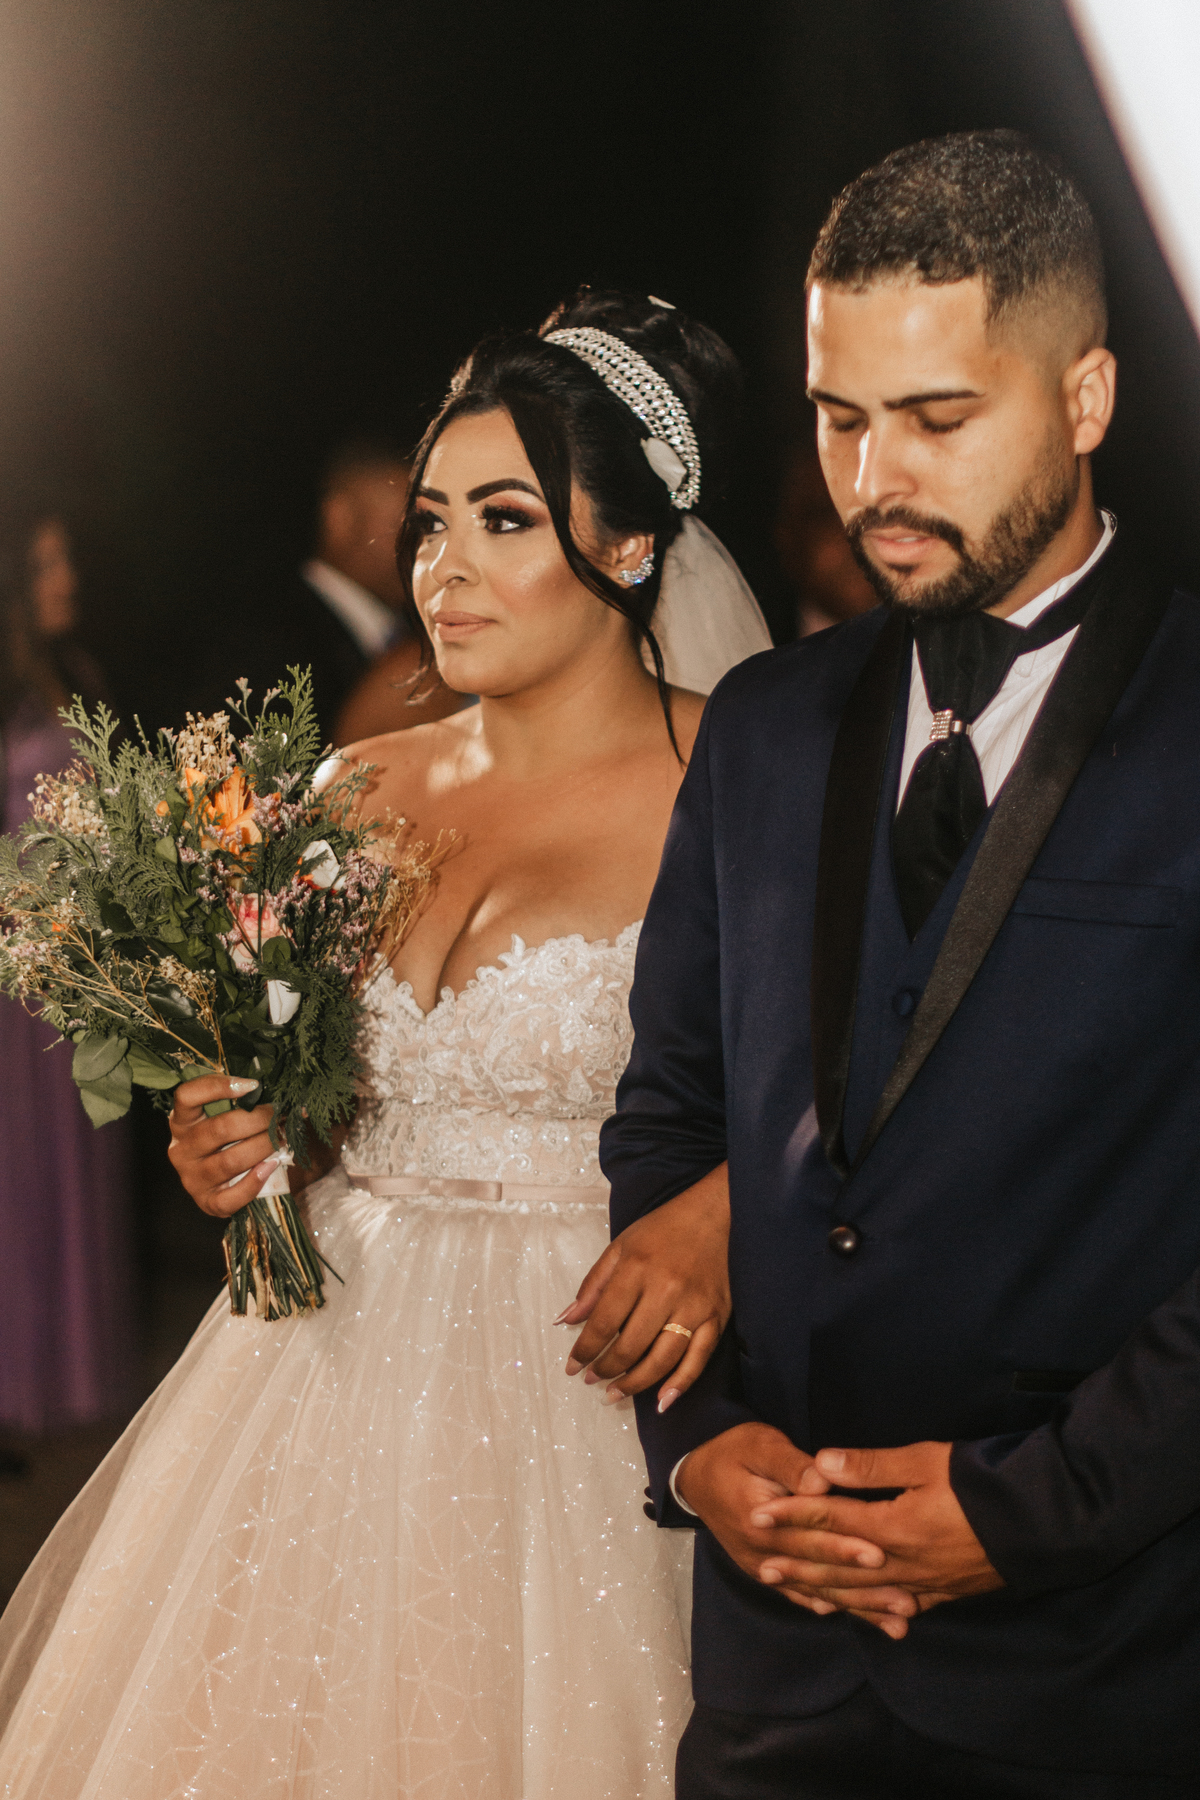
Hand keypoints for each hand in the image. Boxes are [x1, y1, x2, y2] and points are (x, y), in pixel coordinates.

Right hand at [167, 1075, 279, 1216]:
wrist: (222, 1183)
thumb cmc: (228, 1141)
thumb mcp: (226, 1118)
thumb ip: (244, 1104)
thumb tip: (289, 1098)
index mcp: (182, 1122)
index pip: (186, 1097)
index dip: (217, 1087)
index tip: (253, 1085)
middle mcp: (181, 1149)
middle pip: (219, 1129)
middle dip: (258, 1120)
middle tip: (278, 1116)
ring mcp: (191, 1178)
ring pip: (230, 1161)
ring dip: (262, 1147)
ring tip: (281, 1138)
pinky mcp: (206, 1202)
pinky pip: (231, 1196)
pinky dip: (255, 1181)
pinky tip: (271, 1166)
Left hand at [558, 1164, 730, 1408]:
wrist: (716, 1214)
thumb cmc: (663, 1229)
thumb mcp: (620, 1246)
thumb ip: (593, 1284)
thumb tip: (566, 1321)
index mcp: (636, 1270)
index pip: (603, 1322)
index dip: (584, 1349)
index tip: (572, 1366)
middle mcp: (665, 1290)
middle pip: (630, 1345)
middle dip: (606, 1369)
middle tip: (592, 1380)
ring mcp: (693, 1307)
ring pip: (662, 1359)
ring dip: (635, 1383)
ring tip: (616, 1393)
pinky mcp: (716, 1317)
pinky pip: (698, 1359)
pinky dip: (680, 1384)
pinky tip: (662, 1401)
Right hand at [676, 1423, 917, 1638]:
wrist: (694, 1476)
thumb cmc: (732, 1451)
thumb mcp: (759, 1445)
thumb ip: (790, 1464)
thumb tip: (822, 1482)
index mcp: (761, 1520)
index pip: (810, 1536)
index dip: (845, 1545)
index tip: (881, 1556)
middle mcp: (763, 1553)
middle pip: (820, 1572)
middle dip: (866, 1590)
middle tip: (907, 1604)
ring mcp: (763, 1566)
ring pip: (817, 1591)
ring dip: (858, 1609)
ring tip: (897, 1625)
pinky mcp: (766, 1571)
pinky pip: (799, 1593)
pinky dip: (825, 1605)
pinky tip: (850, 1616)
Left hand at [751, 1441, 1003, 1633]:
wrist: (1041, 1523)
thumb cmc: (981, 1483)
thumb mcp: (924, 1461)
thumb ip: (870, 1467)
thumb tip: (821, 1464)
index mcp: (892, 1528)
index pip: (829, 1522)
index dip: (791, 1517)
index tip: (757, 1516)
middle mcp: (902, 1563)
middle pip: (839, 1567)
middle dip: (799, 1565)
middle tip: (762, 1566)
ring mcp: (926, 1584)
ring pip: (865, 1594)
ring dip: (828, 1592)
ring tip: (799, 1593)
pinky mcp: (949, 1592)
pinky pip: (901, 1606)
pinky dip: (875, 1611)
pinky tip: (865, 1613)